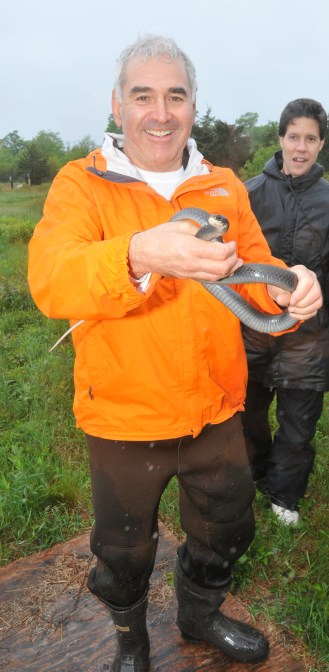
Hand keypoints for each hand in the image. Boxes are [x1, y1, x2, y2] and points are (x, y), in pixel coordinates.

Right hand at [128, 219, 243, 280]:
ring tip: (235, 262)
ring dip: (229, 270)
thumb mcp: (181, 226)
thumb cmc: (159, 237)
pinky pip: (208, 279)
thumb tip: (215, 235)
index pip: (220, 253)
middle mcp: (192, 263)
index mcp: (191, 248)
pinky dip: (219, 274)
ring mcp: (190, 273)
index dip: (230, 248)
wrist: (143, 254)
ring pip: (217, 277)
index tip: (231, 242)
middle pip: (222, 269)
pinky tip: (223, 268)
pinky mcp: (188, 277)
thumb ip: (201, 231)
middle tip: (234, 252)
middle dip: (233, 261)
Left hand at [267, 265, 322, 319]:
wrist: (280, 290)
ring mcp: (316, 289)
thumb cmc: (279, 286)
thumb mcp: (276, 288)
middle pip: (316, 293)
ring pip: (318, 303)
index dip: (300, 294)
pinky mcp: (316, 300)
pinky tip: (294, 314)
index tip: (291, 302)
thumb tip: (282, 300)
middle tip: (290, 307)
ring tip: (291, 310)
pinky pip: (315, 310)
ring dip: (303, 311)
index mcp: (302, 271)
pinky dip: (304, 315)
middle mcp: (312, 278)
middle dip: (302, 304)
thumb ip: (280, 293)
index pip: (308, 281)